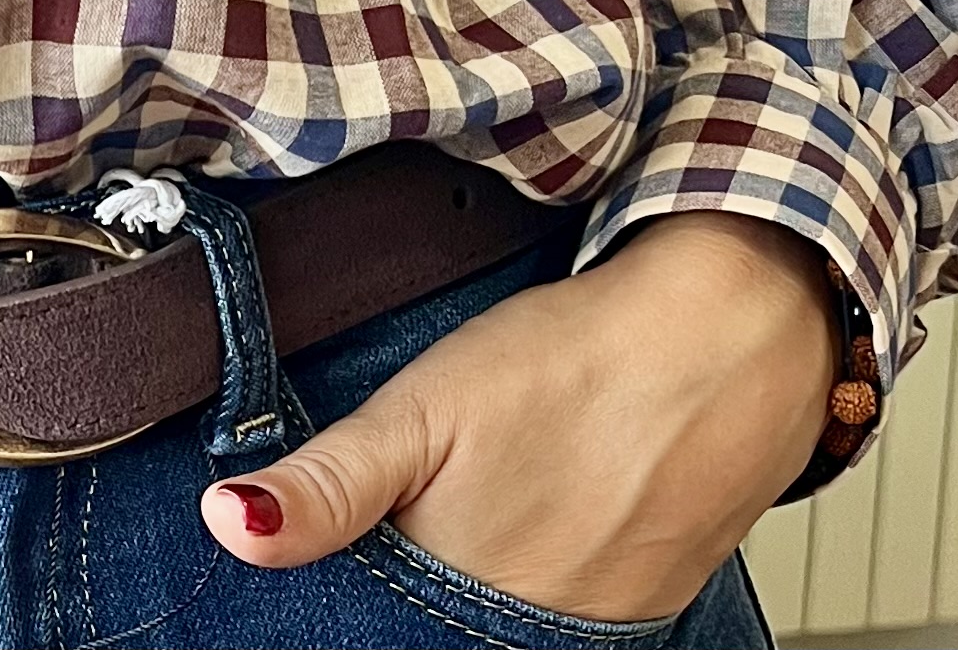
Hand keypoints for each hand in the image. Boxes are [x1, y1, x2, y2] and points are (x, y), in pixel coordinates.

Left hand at [199, 212, 836, 621]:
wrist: (727, 337)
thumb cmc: (570, 363)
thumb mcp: (418, 410)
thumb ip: (327, 483)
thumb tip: (229, 527)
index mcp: (474, 598)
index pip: (385, 630)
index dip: (344, 614)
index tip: (327, 578)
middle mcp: (543, 630)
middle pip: (440, 626)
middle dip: (399, 593)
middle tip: (404, 519)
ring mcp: (607, 622)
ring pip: (504, 622)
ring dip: (468, 589)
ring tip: (468, 508)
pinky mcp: (652, 599)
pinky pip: (572, 610)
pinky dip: (532, 576)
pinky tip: (526, 515)